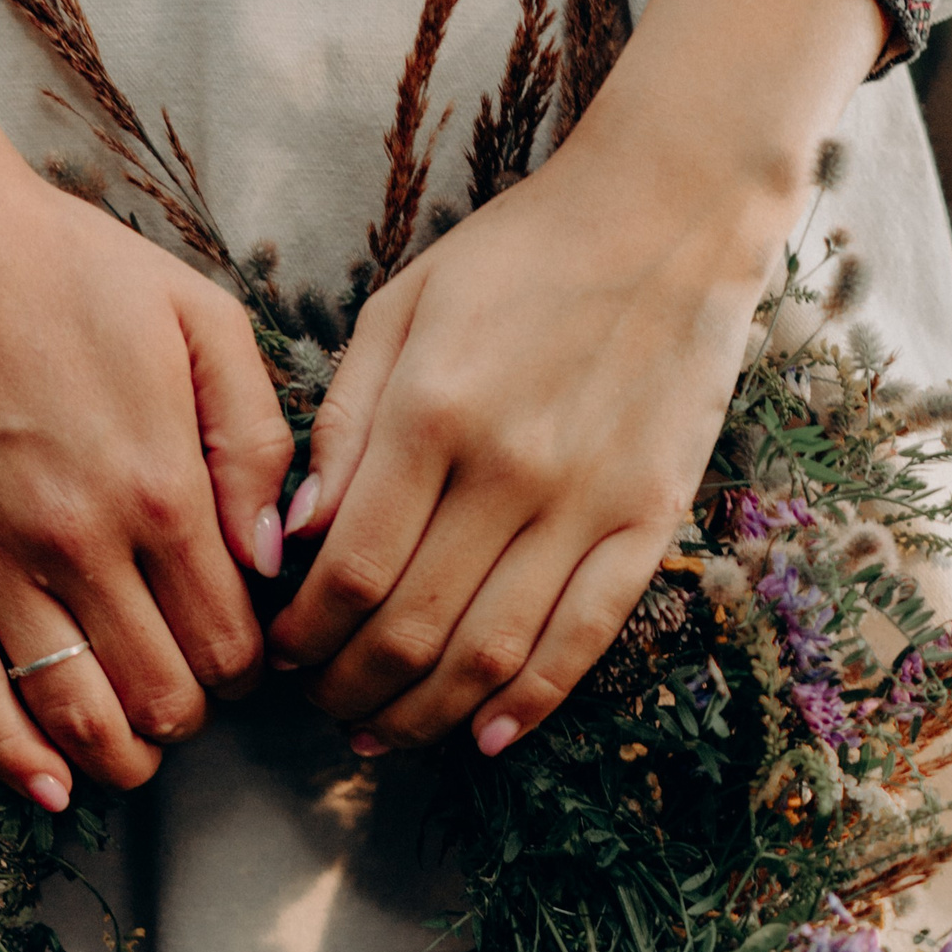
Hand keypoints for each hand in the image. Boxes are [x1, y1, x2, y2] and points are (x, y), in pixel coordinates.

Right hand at [0, 17, 292, 807]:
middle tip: (196, 692)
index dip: (254, 670)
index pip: (234, 641)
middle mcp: (81, 541)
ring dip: (122, 753)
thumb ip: (259, 442)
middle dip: (196, 713)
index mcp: (163, 486)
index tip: (249, 656)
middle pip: (165, 693)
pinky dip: (16, 757)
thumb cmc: (69, 266)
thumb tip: (278, 561)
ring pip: (76, 713)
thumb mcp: (202, 319)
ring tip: (140, 748)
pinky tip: (53, 787)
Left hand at [268, 0, 886, 755]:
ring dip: (423, 714)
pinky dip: (530, 702)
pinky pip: (584, 637)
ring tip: (378, 734)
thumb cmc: (516, 259)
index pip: (346, 571)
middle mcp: (508, 470)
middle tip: (319, 703)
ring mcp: (586, 503)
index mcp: (432, 413)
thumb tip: (289, 540)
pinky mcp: (650, 519)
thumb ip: (339, 426)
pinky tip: (482, 737)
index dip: (304, 633)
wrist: (668, 214)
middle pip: (410, 628)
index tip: (282, 652)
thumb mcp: (399, 311)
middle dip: (348, 686)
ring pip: (490, 654)